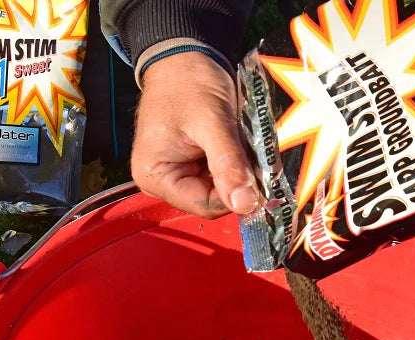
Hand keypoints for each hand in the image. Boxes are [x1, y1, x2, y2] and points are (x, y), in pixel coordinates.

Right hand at [131, 51, 258, 218]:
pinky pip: (222, 177)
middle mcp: (162, 183)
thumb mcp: (212, 122)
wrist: (185, 58)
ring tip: (243, 145)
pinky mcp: (192, 166)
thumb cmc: (189, 83)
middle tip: (252, 154)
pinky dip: (235, 164)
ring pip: (221, 190)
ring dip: (238, 172)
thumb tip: (245, 206)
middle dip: (236, 182)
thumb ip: (228, 164)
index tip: (260, 177)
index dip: (235, 196)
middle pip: (213, 201)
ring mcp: (178, 175)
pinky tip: (238, 145)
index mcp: (155, 177)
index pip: (205, 206)